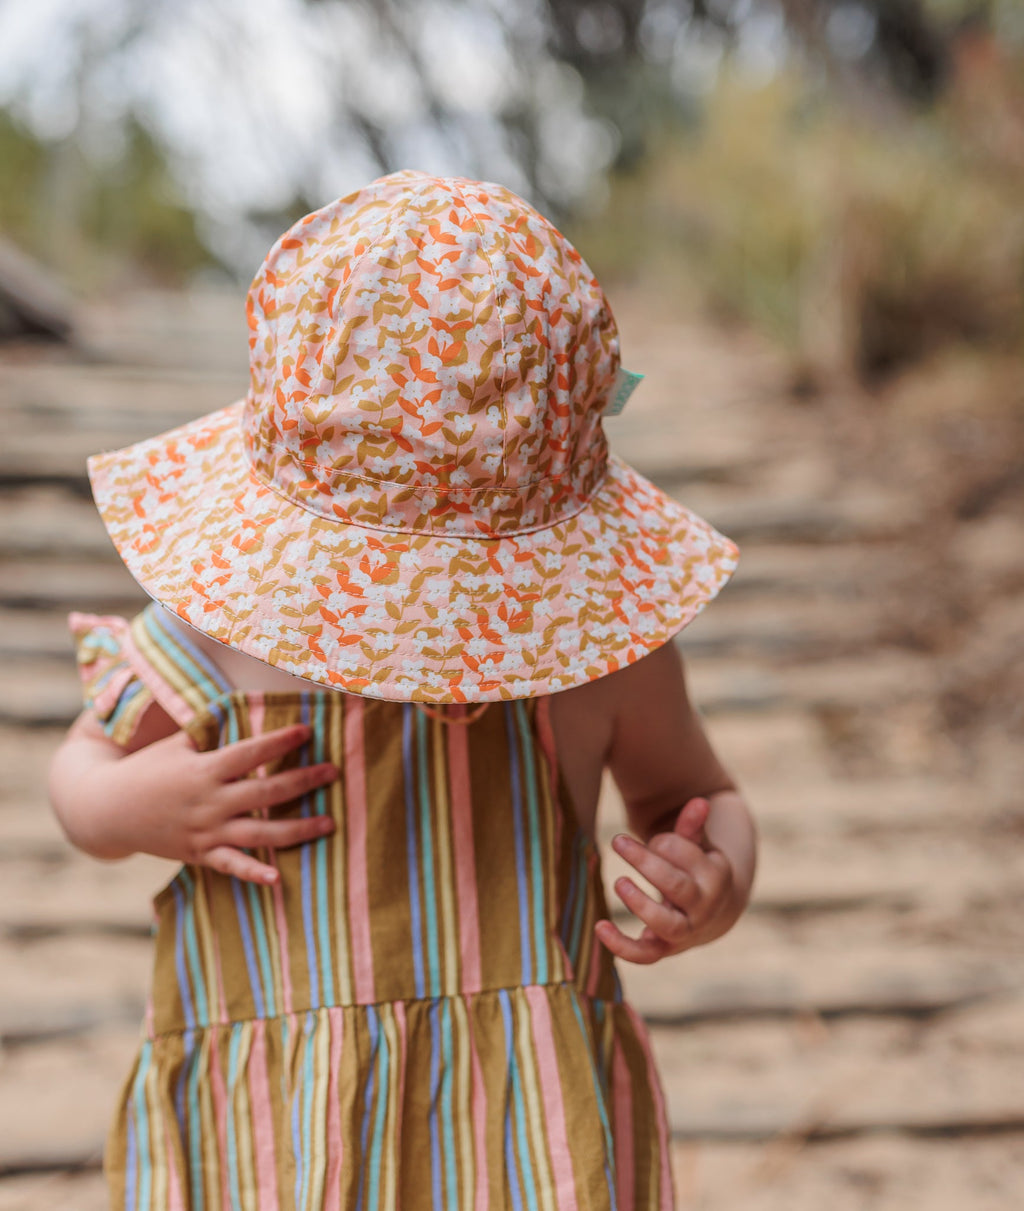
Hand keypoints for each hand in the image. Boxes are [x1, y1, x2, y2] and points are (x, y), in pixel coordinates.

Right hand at [69, 723, 336, 884]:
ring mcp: (206, 831)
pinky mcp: (200, 854)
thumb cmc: (148, 769)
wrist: (108, 810)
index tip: (308, 730)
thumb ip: (210, 728)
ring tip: (329, 823)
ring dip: (297, 829)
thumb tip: (238, 701)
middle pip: (265, 792)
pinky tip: (278, 879)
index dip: (280, 741)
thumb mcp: (177, 743)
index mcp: (204, 768)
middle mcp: (209, 802)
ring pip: (259, 833)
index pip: (250, 753)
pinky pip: (231, 866)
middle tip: (334, 772)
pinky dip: (253, 874)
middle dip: (303, 782)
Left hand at [594, 797, 737, 963]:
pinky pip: (645, 955)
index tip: (653, 838)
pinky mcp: (665, 948)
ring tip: (618, 881)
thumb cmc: (697, 869)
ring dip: (641, 904)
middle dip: (647, 863)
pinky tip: (599, 927)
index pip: (689, 857)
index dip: (666, 844)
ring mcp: (686, 932)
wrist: (713, 913)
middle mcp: (704, 908)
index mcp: (715, 877)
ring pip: (667, 924)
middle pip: (678, 887)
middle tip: (618, 841)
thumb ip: (692, 826)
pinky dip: (622, 946)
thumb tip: (700, 802)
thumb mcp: (697, 846)